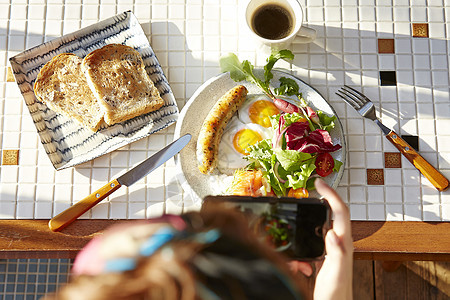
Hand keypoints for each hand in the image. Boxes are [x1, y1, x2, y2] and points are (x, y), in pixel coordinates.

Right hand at [288, 179, 352, 299]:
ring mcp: (330, 249)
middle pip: (332, 214)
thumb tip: (332, 232)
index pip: (340, 212)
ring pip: (318, 228)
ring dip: (307, 227)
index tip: (319, 183)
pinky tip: (299, 264)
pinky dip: (301, 249)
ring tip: (299, 230)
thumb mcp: (335, 274)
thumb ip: (336, 253)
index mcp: (343, 244)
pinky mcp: (323, 257)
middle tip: (313, 188)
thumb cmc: (336, 295)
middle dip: (322, 200)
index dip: (331, 195)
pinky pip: (310, 243)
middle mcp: (339, 244)